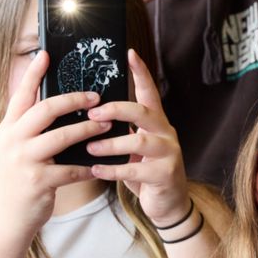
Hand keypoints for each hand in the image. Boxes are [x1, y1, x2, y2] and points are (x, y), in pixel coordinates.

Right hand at [0, 51, 107, 239]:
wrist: (7, 219)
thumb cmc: (20, 180)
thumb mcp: (18, 149)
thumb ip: (32, 128)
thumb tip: (60, 105)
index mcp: (8, 128)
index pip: (20, 95)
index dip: (33, 74)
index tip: (46, 54)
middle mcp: (13, 140)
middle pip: (45, 110)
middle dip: (73, 100)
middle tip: (96, 95)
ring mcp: (23, 161)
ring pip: (60, 137)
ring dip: (87, 129)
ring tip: (106, 124)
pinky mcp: (37, 182)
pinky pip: (70, 169)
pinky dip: (88, 166)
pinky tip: (100, 164)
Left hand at [85, 49, 188, 225]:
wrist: (168, 204)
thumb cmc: (145, 172)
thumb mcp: (135, 147)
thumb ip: (122, 130)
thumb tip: (88, 114)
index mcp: (156, 123)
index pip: (149, 92)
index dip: (141, 72)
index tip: (129, 53)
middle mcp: (166, 133)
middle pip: (143, 112)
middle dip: (116, 110)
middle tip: (93, 114)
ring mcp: (169, 153)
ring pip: (139, 141)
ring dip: (110, 144)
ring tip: (90, 148)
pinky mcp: (165, 175)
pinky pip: (135, 170)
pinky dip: (112, 170)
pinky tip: (96, 171)